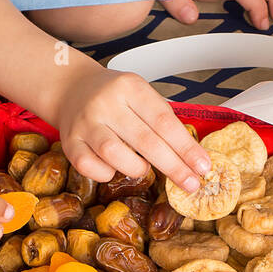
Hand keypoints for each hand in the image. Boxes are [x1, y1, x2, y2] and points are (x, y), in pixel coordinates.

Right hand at [53, 65, 210, 193]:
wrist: (71, 89)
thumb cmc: (113, 97)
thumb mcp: (140, 95)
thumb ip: (162, 120)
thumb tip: (192, 158)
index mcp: (130, 87)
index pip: (164, 121)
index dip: (186, 147)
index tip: (202, 166)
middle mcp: (106, 103)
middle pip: (146, 141)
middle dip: (173, 167)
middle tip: (191, 184)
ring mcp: (86, 123)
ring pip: (115, 154)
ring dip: (137, 168)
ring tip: (144, 168)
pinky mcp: (70, 142)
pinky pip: (91, 167)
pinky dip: (107, 173)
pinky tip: (114, 167)